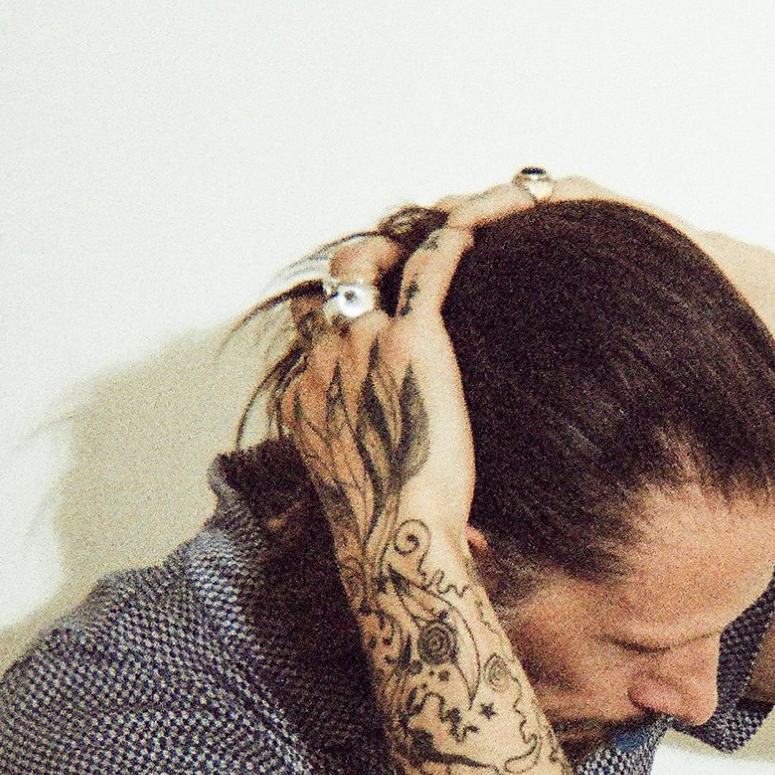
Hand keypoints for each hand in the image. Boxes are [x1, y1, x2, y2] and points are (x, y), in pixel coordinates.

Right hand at [281, 222, 478, 556]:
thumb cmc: (389, 536)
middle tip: (396, 264)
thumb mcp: (366, 504)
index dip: (340, 321)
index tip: (371, 317)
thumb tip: (445, 521)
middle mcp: (322, 364)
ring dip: (393, 248)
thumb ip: (377, 485)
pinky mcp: (410, 338)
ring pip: (364, 263)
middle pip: (328, 289)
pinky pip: (425, 266)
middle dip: (357, 269)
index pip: (312, 340)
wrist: (395, 538)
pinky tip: (469, 235)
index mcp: (305, 402)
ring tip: (430, 240)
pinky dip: (445, 243)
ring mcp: (360, 345)